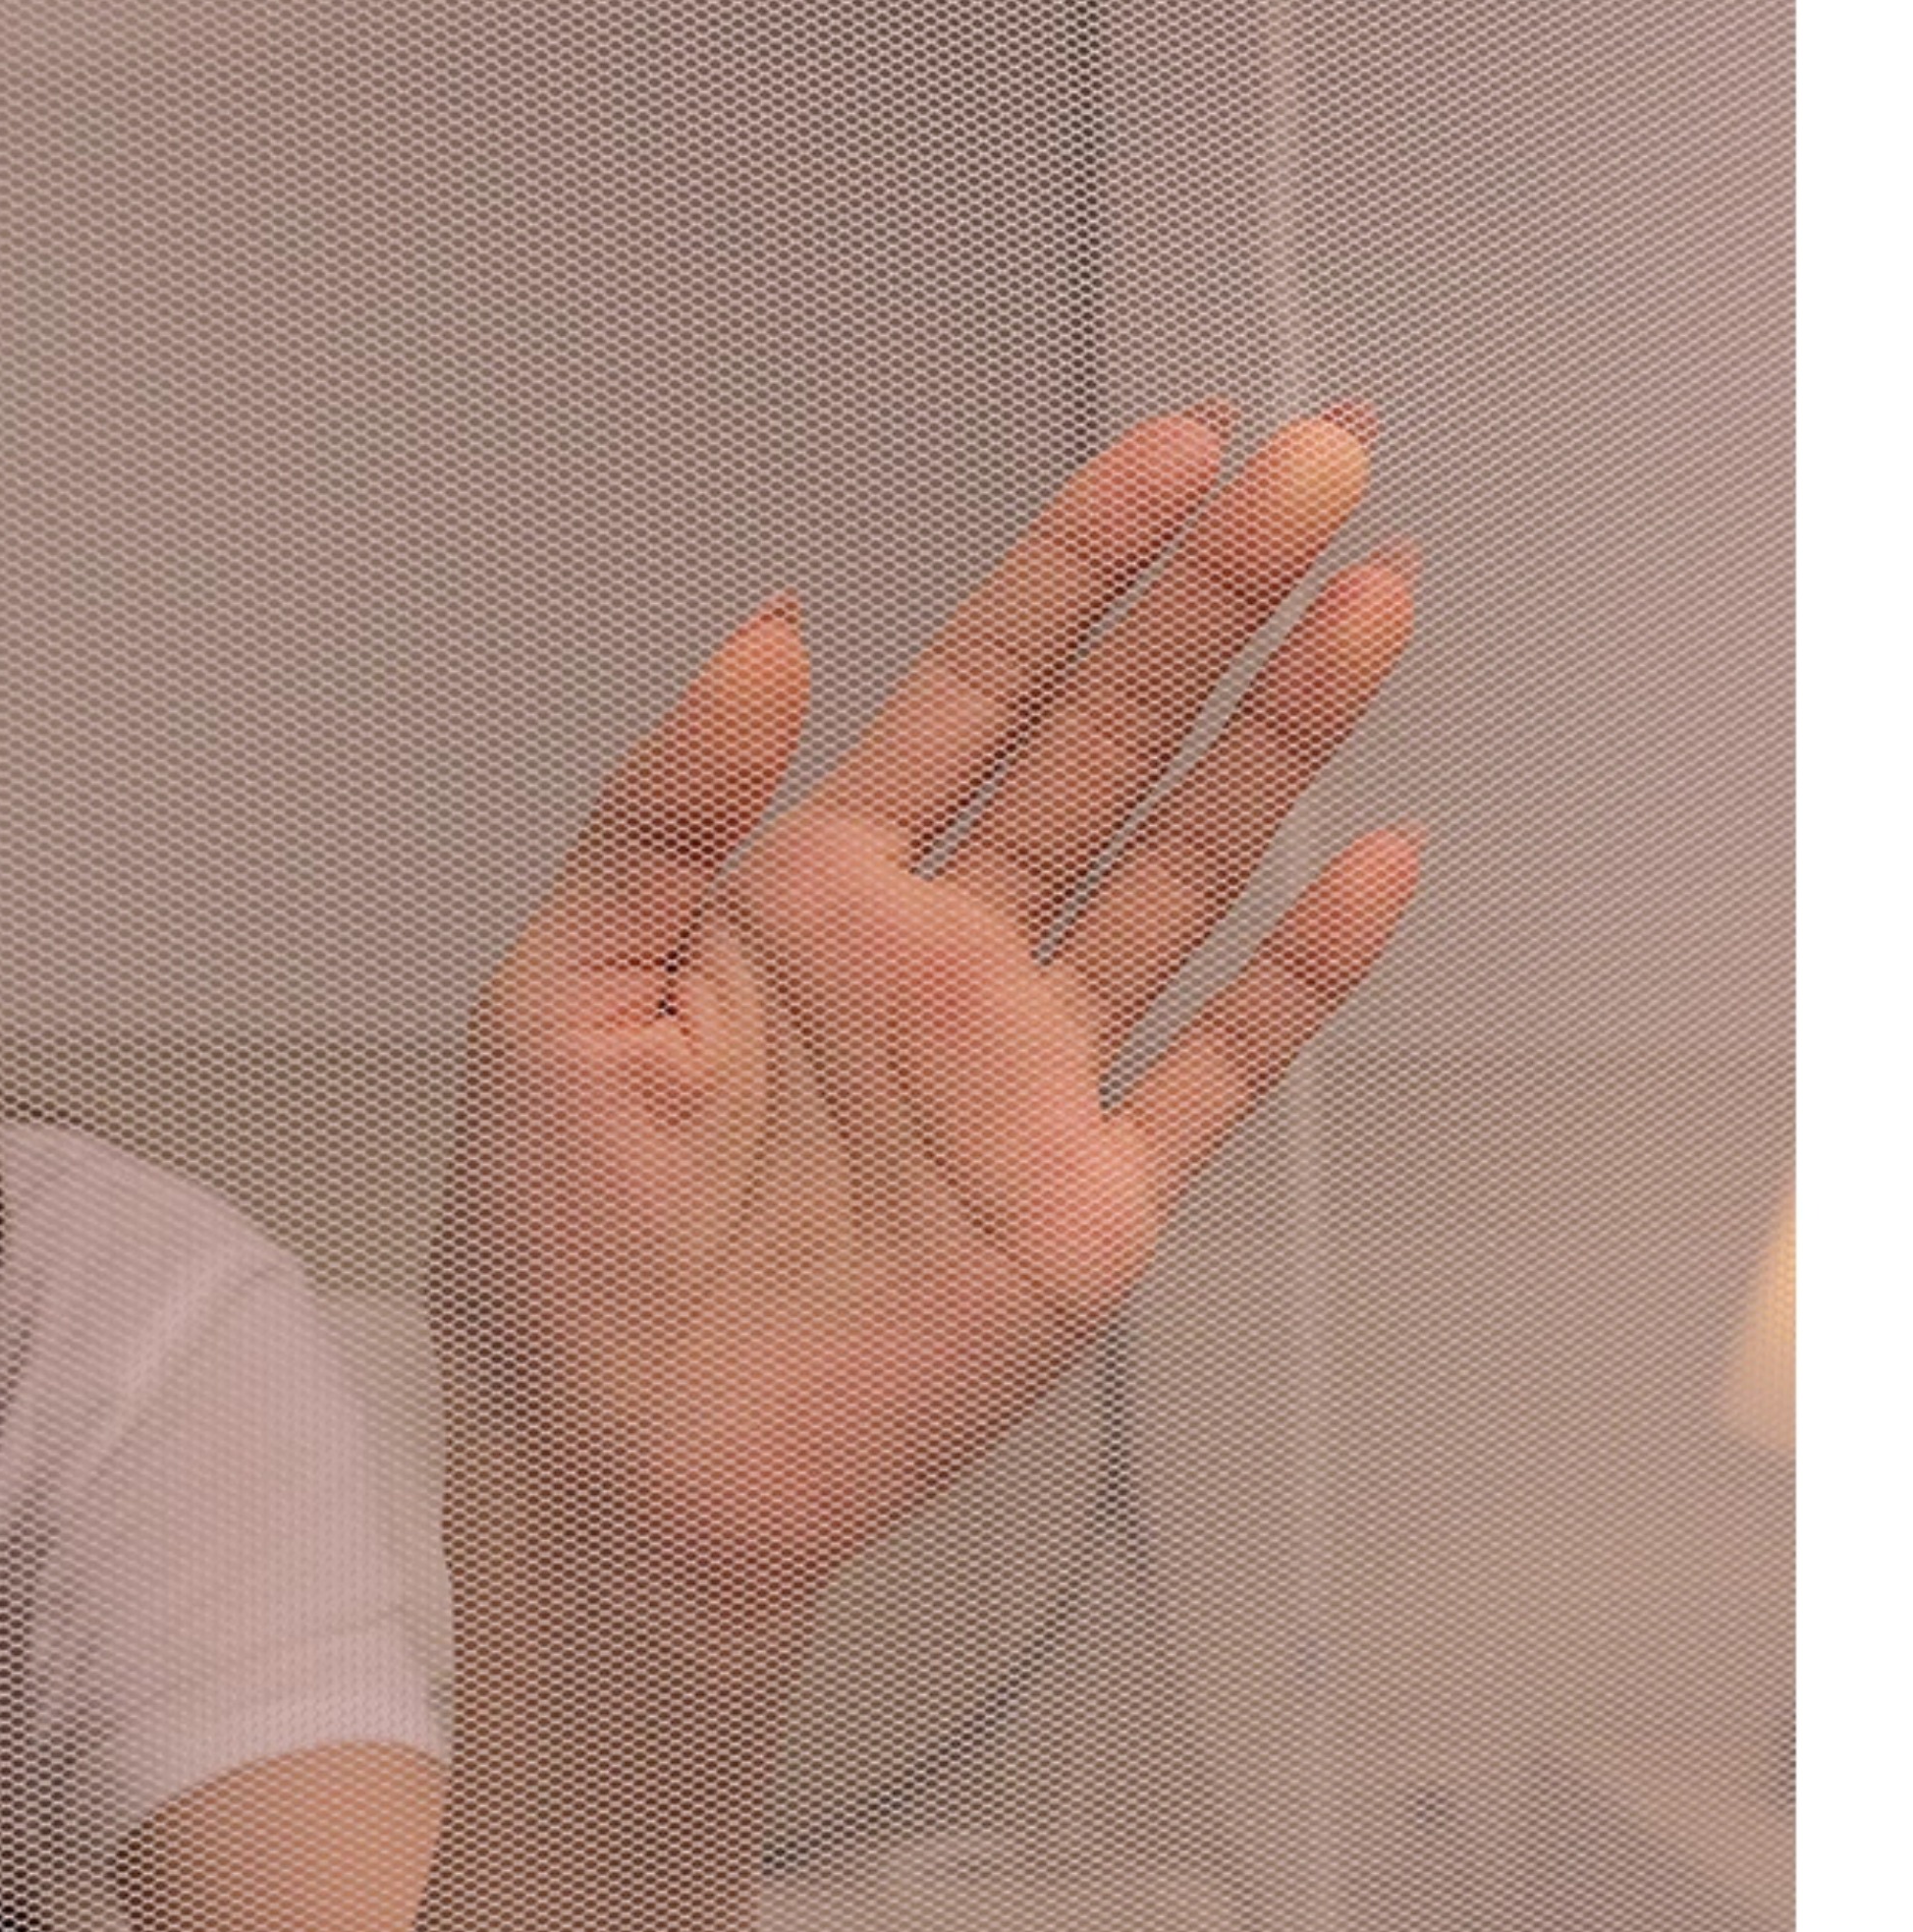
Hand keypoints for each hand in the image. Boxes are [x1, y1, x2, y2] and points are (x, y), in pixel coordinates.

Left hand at [437, 413, 1418, 1624]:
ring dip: (1285, 736)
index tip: (1182, 450)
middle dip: (1218, 600)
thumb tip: (777, 623)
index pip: (981, 685)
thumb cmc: (552, 1240)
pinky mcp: (1091, 1203)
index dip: (1082, 564)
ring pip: (1188, 867)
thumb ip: (666, 811)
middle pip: (1113, 742)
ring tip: (1378, 597)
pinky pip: (1220, 1067)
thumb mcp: (560, 991)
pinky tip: (1379, 860)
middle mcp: (948, 953)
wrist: (608, 1481)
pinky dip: (1305, 971)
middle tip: (1321, 463)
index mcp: (818, 885)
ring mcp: (1033, 1073)